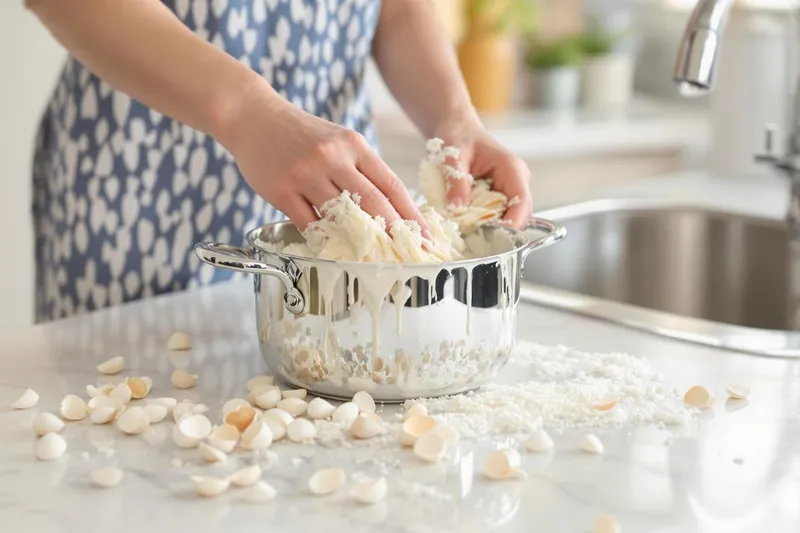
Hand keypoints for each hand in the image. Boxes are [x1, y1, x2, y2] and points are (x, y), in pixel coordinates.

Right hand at [224, 90, 429, 235]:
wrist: (254, 116)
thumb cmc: (301, 134)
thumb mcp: (338, 141)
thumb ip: (360, 170)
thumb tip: (389, 208)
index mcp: (354, 145)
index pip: (392, 184)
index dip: (412, 214)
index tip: (427, 235)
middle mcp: (333, 157)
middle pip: (374, 202)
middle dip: (396, 232)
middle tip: (411, 254)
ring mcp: (306, 174)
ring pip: (341, 215)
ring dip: (361, 240)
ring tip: (378, 258)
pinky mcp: (282, 190)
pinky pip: (309, 223)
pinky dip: (324, 238)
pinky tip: (335, 248)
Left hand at [435, 119, 532, 228]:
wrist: (457, 130)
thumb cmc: (458, 136)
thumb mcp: (453, 157)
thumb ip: (456, 182)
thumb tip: (455, 208)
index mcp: (511, 168)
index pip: (522, 201)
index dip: (514, 222)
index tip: (499, 237)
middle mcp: (516, 180)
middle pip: (521, 214)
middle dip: (503, 230)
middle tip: (479, 240)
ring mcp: (510, 189)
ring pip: (511, 216)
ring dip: (494, 227)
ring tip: (473, 234)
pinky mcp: (501, 195)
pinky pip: (498, 214)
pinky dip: (486, 222)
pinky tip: (470, 226)